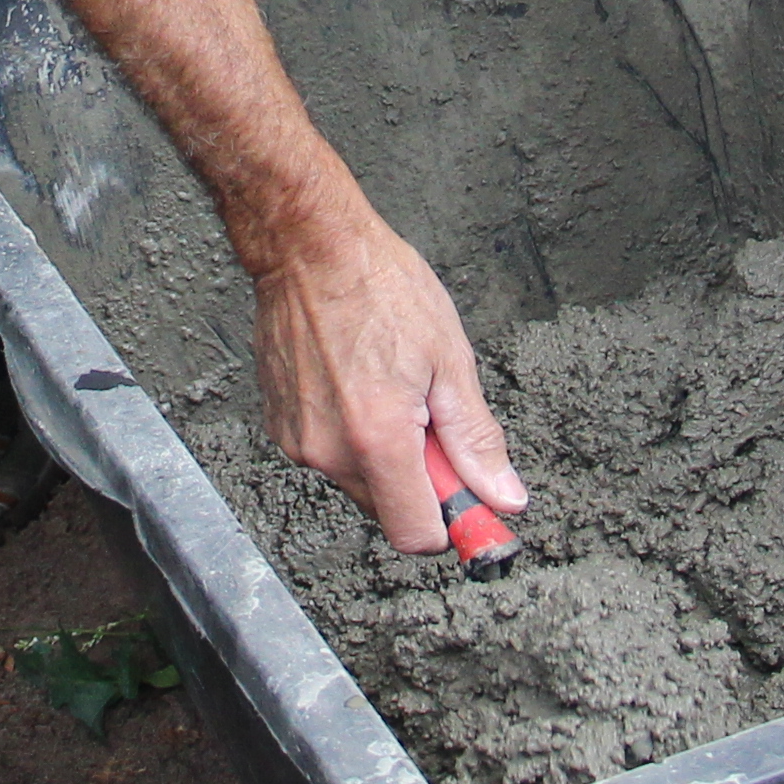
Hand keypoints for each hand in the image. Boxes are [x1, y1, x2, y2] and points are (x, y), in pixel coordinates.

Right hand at [249, 196, 523, 555]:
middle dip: (421, 479)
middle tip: (430, 417)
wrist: (308, 248)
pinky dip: (353, 435)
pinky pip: (330, 455)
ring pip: (360, 482)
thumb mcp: (450, 360)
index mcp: (377, 440)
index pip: (417, 535)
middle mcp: (329, 452)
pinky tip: (359, 384)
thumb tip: (503, 496)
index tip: (469, 497)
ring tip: (391, 389)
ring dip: (385, 455)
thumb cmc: (378, 286)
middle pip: (390, 510)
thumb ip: (476, 440)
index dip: (451, 522)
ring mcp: (298, 441)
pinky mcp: (280, 427)